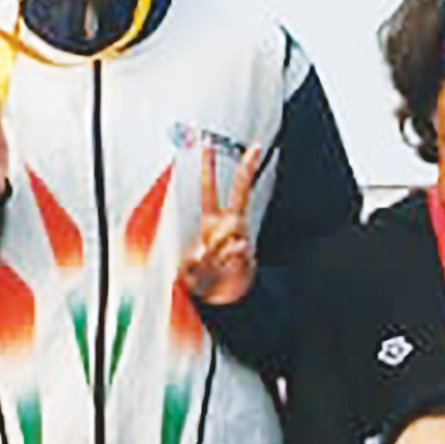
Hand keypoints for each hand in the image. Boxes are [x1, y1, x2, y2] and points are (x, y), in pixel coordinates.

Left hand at [180, 141, 252, 304]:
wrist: (225, 298)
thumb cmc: (206, 277)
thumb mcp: (190, 265)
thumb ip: (194, 257)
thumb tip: (205, 252)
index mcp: (212, 221)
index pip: (209, 189)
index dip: (208, 167)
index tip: (208, 145)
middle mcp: (229, 224)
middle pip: (241, 190)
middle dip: (247, 168)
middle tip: (254, 149)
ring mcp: (241, 236)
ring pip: (232, 229)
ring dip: (219, 248)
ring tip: (214, 264)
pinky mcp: (249, 253)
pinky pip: (239, 250)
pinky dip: (230, 259)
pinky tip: (228, 265)